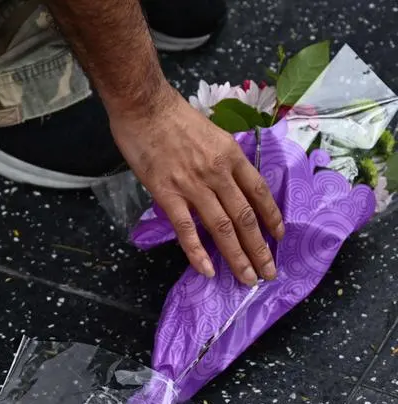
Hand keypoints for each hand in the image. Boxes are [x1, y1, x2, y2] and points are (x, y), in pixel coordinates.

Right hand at [110, 88, 284, 284]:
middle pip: (244, 217)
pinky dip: (198, 252)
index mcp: (231, 155)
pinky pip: (186, 229)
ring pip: (222, 227)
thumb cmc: (172, 116)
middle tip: (268, 272)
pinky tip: (207, 270)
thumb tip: (225, 179)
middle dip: (259, 248)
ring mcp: (193, 185)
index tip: (279, 237)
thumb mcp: (210, 132)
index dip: (271, 217)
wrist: (144, 107)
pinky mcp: (167, 194)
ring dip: (237, 256)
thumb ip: (220, 157)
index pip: (258, 192)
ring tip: (247, 278)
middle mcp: (218, 173)